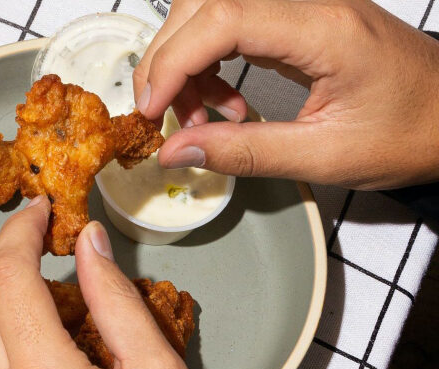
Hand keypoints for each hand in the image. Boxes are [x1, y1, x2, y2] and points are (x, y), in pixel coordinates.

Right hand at [133, 0, 438, 189]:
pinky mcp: (299, 18)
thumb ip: (245, 153)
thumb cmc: (413, 131)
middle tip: (160, 113)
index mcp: (326, 28)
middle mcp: (312, 2)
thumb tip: (176, 150)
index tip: (153, 109)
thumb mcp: (326, 156)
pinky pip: (231, 23)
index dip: (174, 61)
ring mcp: (304, 5)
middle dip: (169, 58)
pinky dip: (209, 62)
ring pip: (211, 9)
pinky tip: (223, 106)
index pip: (222, 19)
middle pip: (205, 4)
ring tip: (198, 118)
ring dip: (186, 61)